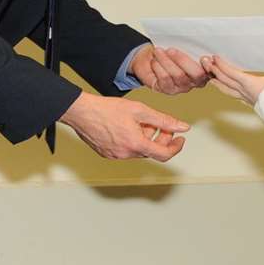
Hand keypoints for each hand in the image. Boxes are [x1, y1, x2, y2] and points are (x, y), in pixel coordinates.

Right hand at [59, 93, 189, 160]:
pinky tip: (127, 127)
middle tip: (159, 124)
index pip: (164, 154)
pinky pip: (126, 150)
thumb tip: (182, 127)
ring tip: (139, 122)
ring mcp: (115, 156)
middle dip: (159, 138)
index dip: (175, 147)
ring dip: (145, 138)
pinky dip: (132, 141)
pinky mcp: (107, 154)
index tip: (179, 139)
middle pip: (151, 151)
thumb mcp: (140, 110)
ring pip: (139, 150)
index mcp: (136, 144)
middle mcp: (126, 154)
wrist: (82, 112)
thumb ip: (163, 120)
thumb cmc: (106, 108)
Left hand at [132, 44, 210, 95]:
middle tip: (171, 49)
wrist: (150, 57)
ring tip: (158, 51)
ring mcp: (182, 87)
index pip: (212, 70)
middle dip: (183, 60)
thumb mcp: (181, 45)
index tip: (203, 57)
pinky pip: (165, 79)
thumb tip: (193, 38)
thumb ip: (190, 46)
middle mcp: (196, 81)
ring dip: (166, 61)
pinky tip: (154, 61)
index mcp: (205, 69)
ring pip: (178, 75)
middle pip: (197, 74)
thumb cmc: (170, 50)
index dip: (209, 66)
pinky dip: (158, 67)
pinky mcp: (168, 90)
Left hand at [202, 51, 263, 105]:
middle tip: (206, 64)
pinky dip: (226, 91)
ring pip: (226, 90)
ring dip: (217, 83)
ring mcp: (245, 97)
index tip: (215, 58)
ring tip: (209, 79)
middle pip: (225, 80)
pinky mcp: (249, 102)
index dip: (222, 65)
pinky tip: (225, 91)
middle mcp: (244, 91)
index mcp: (249, 83)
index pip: (231, 72)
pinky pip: (233, 95)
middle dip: (215, 71)